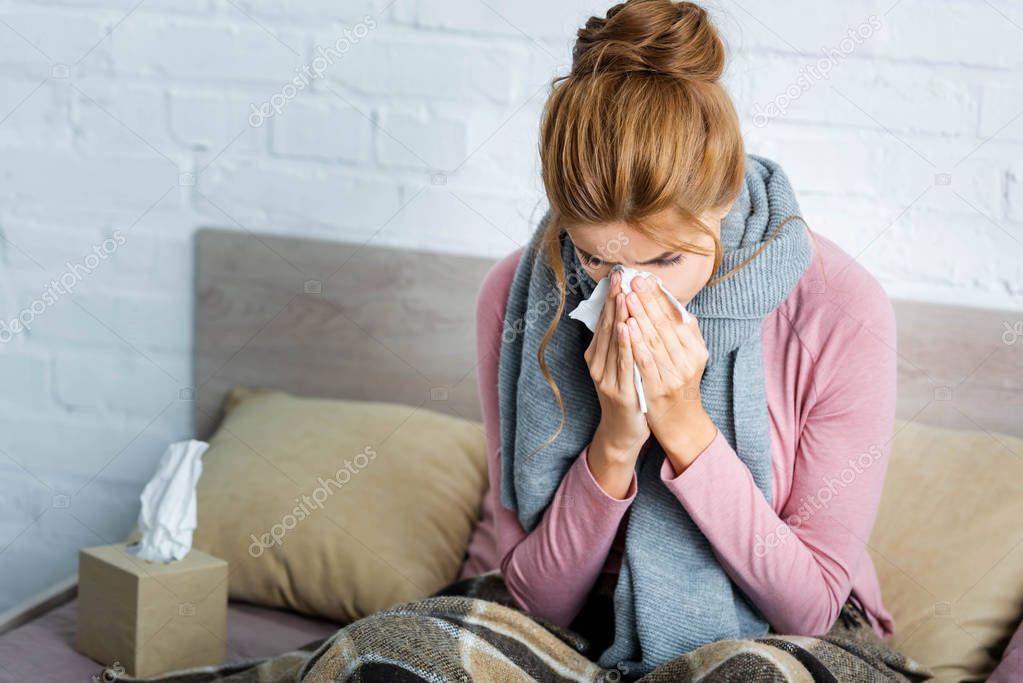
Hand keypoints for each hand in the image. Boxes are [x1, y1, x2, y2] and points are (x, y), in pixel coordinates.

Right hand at [583, 270, 649, 496]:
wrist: (622, 432)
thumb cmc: (626, 395)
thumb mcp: (618, 366)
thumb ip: (619, 342)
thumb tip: (627, 312)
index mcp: (596, 356)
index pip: (604, 321)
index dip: (611, 298)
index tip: (618, 275)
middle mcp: (597, 364)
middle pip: (607, 327)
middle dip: (614, 300)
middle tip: (620, 277)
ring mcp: (606, 378)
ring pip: (613, 342)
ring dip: (618, 316)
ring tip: (623, 294)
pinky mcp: (618, 391)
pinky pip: (623, 363)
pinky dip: (624, 344)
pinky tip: (627, 327)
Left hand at [624, 275, 715, 472]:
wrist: (679, 424)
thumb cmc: (678, 385)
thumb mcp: (688, 358)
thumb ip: (683, 333)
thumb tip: (672, 303)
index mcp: (696, 350)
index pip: (676, 318)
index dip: (660, 297)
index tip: (646, 278)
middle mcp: (688, 361)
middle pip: (665, 326)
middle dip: (648, 301)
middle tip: (634, 280)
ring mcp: (673, 376)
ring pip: (655, 341)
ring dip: (640, 316)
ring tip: (628, 296)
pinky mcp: (657, 389)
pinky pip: (645, 362)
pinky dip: (636, 343)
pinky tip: (626, 326)